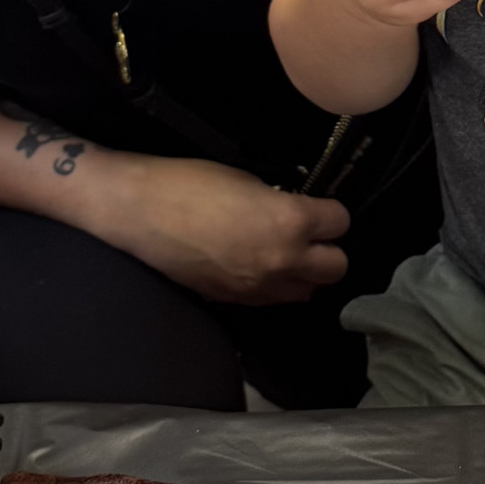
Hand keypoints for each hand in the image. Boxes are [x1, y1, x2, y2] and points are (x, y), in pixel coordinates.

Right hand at [100, 155, 350, 304]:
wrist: (143, 213)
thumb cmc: (193, 183)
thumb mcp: (250, 181)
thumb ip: (283, 204)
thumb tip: (298, 215)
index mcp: (290, 222)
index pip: (340, 223)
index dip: (331, 213)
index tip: (320, 207)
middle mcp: (283, 261)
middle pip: (336, 267)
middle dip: (328, 249)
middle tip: (310, 233)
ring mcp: (260, 288)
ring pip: (307, 292)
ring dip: (303, 273)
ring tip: (284, 253)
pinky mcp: (236, 302)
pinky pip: (273, 300)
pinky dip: (274, 285)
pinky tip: (257, 266)